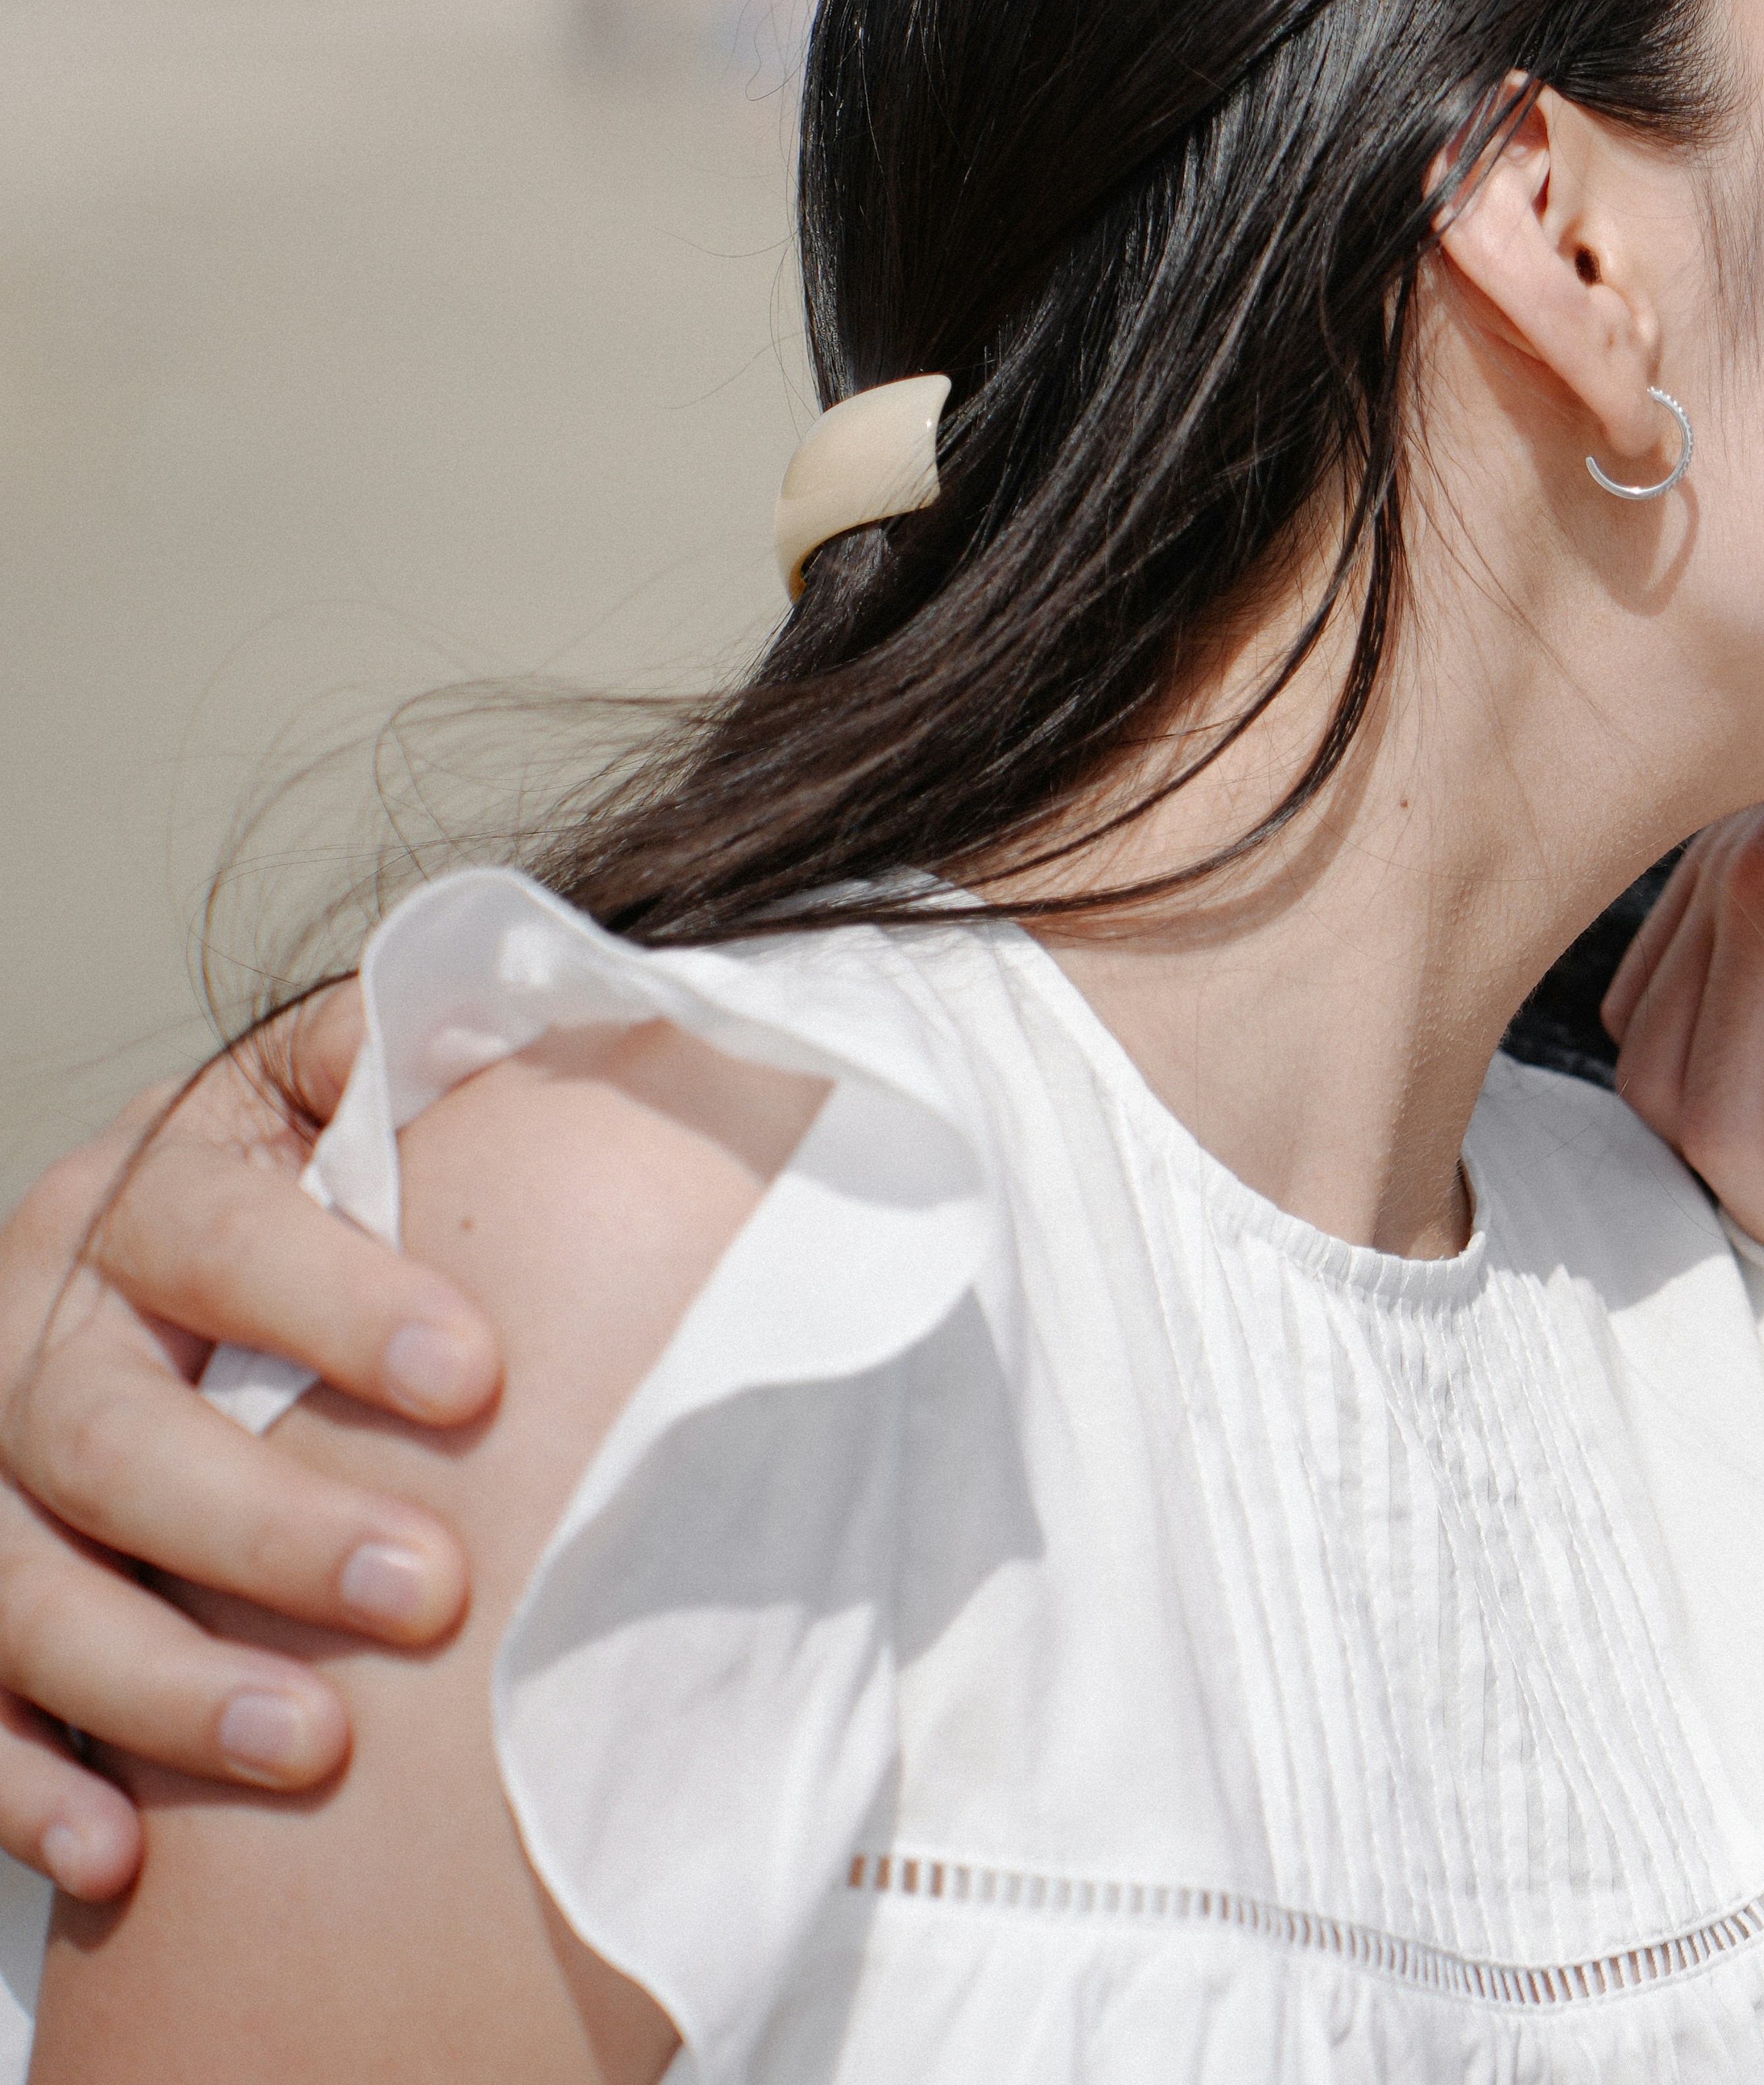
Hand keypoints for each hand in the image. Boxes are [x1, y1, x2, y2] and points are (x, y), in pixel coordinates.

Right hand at [0, 994, 496, 1898]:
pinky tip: (125, 1853)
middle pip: (110, 1430)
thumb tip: (596, 1019)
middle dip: (265, 1524)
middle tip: (426, 1592)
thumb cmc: (315, 1198)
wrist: (156, 1273)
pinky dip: (25, 1785)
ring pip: (21, 1584)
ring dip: (160, 1677)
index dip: (340, 1302)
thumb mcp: (356, 1105)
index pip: (223, 1232)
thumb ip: (443, 1064)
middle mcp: (35, 1326)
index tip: (480, 1378)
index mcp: (150, 1192)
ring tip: (312, 1745)